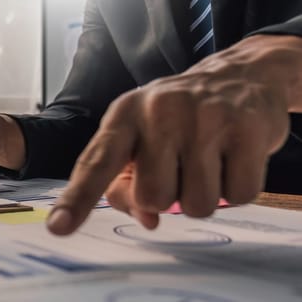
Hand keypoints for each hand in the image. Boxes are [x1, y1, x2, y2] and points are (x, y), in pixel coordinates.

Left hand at [47, 35, 301, 235]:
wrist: (240, 76)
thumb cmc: (178, 119)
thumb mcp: (141, 139)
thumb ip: (128, 184)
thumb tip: (148, 219)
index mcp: (123, 116)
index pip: (96, 163)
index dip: (77, 199)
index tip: (57, 227)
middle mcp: (159, 112)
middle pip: (153, 197)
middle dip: (167, 198)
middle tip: (179, 169)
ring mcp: (204, 118)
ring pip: (197, 204)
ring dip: (204, 196)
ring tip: (208, 163)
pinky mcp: (247, 129)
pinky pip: (239, 195)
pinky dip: (237, 189)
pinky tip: (233, 159)